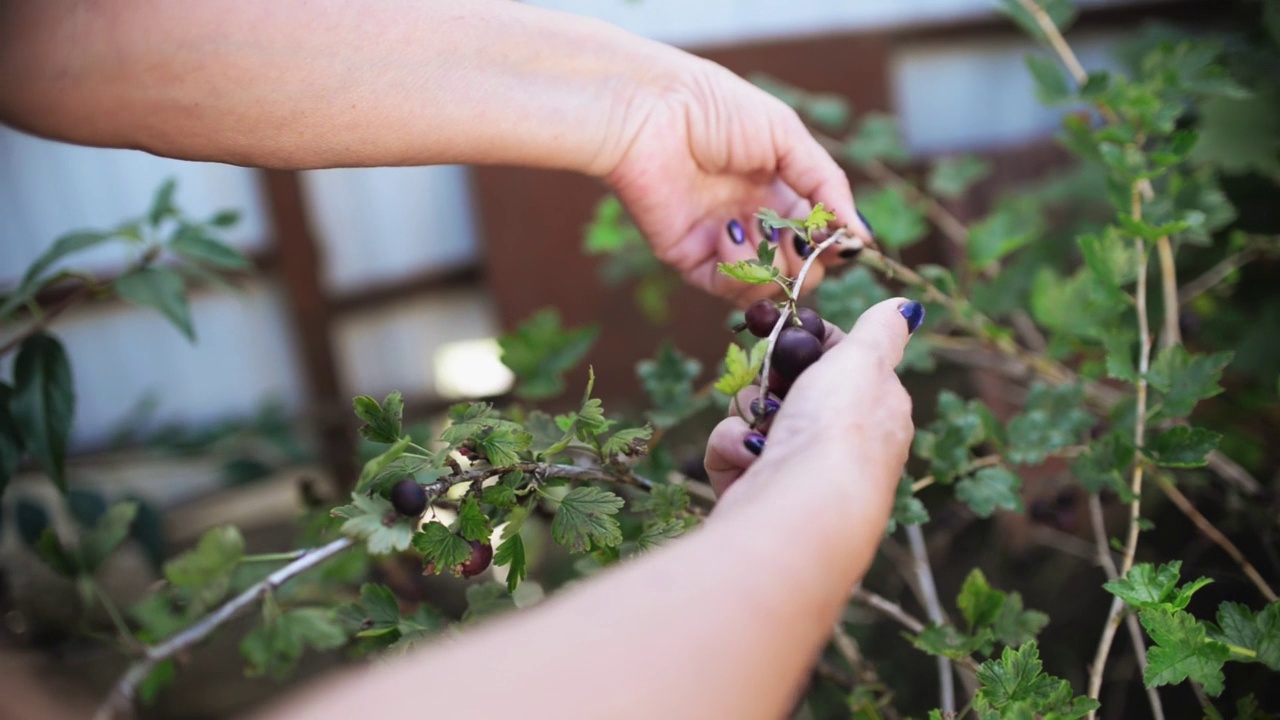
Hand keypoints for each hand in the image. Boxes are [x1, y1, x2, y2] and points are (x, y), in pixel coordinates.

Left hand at [602, 57, 873, 304]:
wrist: (653, 113)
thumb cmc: (717, 109)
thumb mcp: (787, 137)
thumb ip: (827, 187)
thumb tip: (861, 235)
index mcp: (780, 190)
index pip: (820, 237)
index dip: (834, 244)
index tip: (839, 239)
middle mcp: (754, 221)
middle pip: (800, 270)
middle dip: (807, 262)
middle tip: (796, 238)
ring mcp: (723, 243)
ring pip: (768, 287)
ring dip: (773, 265)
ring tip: (757, 227)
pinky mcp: (690, 258)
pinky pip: (728, 288)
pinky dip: (739, 270)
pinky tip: (729, 232)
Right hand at [702, 299, 919, 550]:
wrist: (800, 508)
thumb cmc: (839, 429)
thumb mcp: (864, 360)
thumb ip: (880, 330)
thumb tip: (907, 307)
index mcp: (875, 408)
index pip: (836, 360)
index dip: (807, 344)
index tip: (787, 334)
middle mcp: (838, 441)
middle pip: (788, 385)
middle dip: (769, 379)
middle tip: (771, 383)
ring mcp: (796, 467)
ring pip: (754, 414)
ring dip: (748, 412)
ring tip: (761, 428)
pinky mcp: (758, 488)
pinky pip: (731, 448)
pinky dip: (732, 447)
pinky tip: (748, 457)